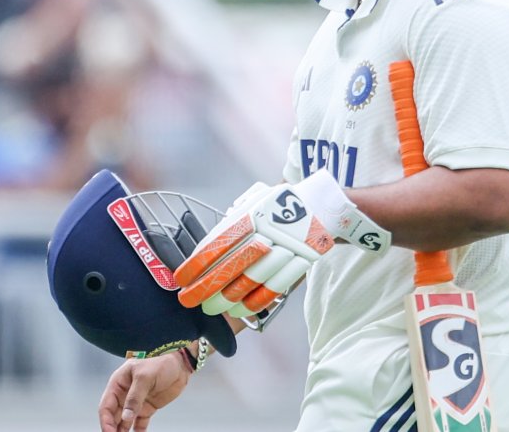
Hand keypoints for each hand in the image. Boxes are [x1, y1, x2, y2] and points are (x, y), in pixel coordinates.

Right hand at [98, 352, 191, 431]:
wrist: (181, 363)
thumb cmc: (161, 361)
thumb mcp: (145, 376)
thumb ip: (135, 397)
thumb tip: (126, 416)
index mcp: (119, 383)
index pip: (106, 406)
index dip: (105, 421)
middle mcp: (124, 394)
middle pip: (113, 416)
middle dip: (113, 429)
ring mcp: (136, 402)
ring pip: (125, 422)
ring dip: (123, 431)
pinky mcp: (147, 408)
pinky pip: (140, 423)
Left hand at [174, 170, 390, 317]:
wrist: (326, 205)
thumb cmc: (283, 203)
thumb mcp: (257, 199)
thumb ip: (233, 218)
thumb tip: (207, 245)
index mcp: (254, 213)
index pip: (219, 242)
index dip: (198, 263)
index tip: (182, 279)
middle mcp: (270, 230)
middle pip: (232, 266)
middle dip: (207, 287)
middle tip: (191, 301)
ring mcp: (287, 248)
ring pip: (252, 280)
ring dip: (229, 298)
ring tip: (214, 308)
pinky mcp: (301, 263)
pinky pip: (276, 287)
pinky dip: (257, 301)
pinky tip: (242, 309)